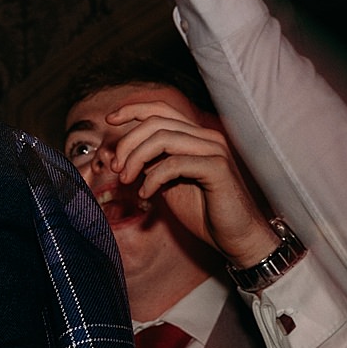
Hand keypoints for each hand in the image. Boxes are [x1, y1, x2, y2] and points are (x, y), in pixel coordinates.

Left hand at [107, 101, 277, 267]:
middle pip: (156, 122)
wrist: (236, 237)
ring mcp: (214, 150)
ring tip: (127, 180)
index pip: (162, 109)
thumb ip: (148, 165)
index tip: (110, 119)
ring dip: (136, 159)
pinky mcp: (217, 168)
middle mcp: (206, 137)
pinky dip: (153, 178)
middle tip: (117, 168)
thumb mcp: (167, 184)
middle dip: (128, 143)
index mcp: (195, 136)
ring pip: (162, 138)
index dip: (133, 109)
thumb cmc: (203, 211)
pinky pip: (174, 163)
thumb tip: (115, 154)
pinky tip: (146, 194)